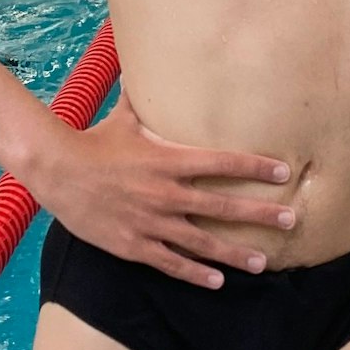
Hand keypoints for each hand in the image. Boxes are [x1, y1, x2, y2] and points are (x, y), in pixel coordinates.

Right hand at [24, 95, 296, 287]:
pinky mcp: (135, 246)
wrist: (58, 171)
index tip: (283, 173)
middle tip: (291, 221)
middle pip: (224, 207)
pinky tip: (218, 282)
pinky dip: (196, 274)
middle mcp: (167, 193)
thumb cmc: (94, 142)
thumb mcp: (125, 118)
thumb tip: (149, 68)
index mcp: (170, 160)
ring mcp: (152, 223)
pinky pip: (172, 264)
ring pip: (203, 243)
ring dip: (235, 254)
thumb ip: (146, 100)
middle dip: (260, 215)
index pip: (223, 163)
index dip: (256, 168)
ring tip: (264, 263)